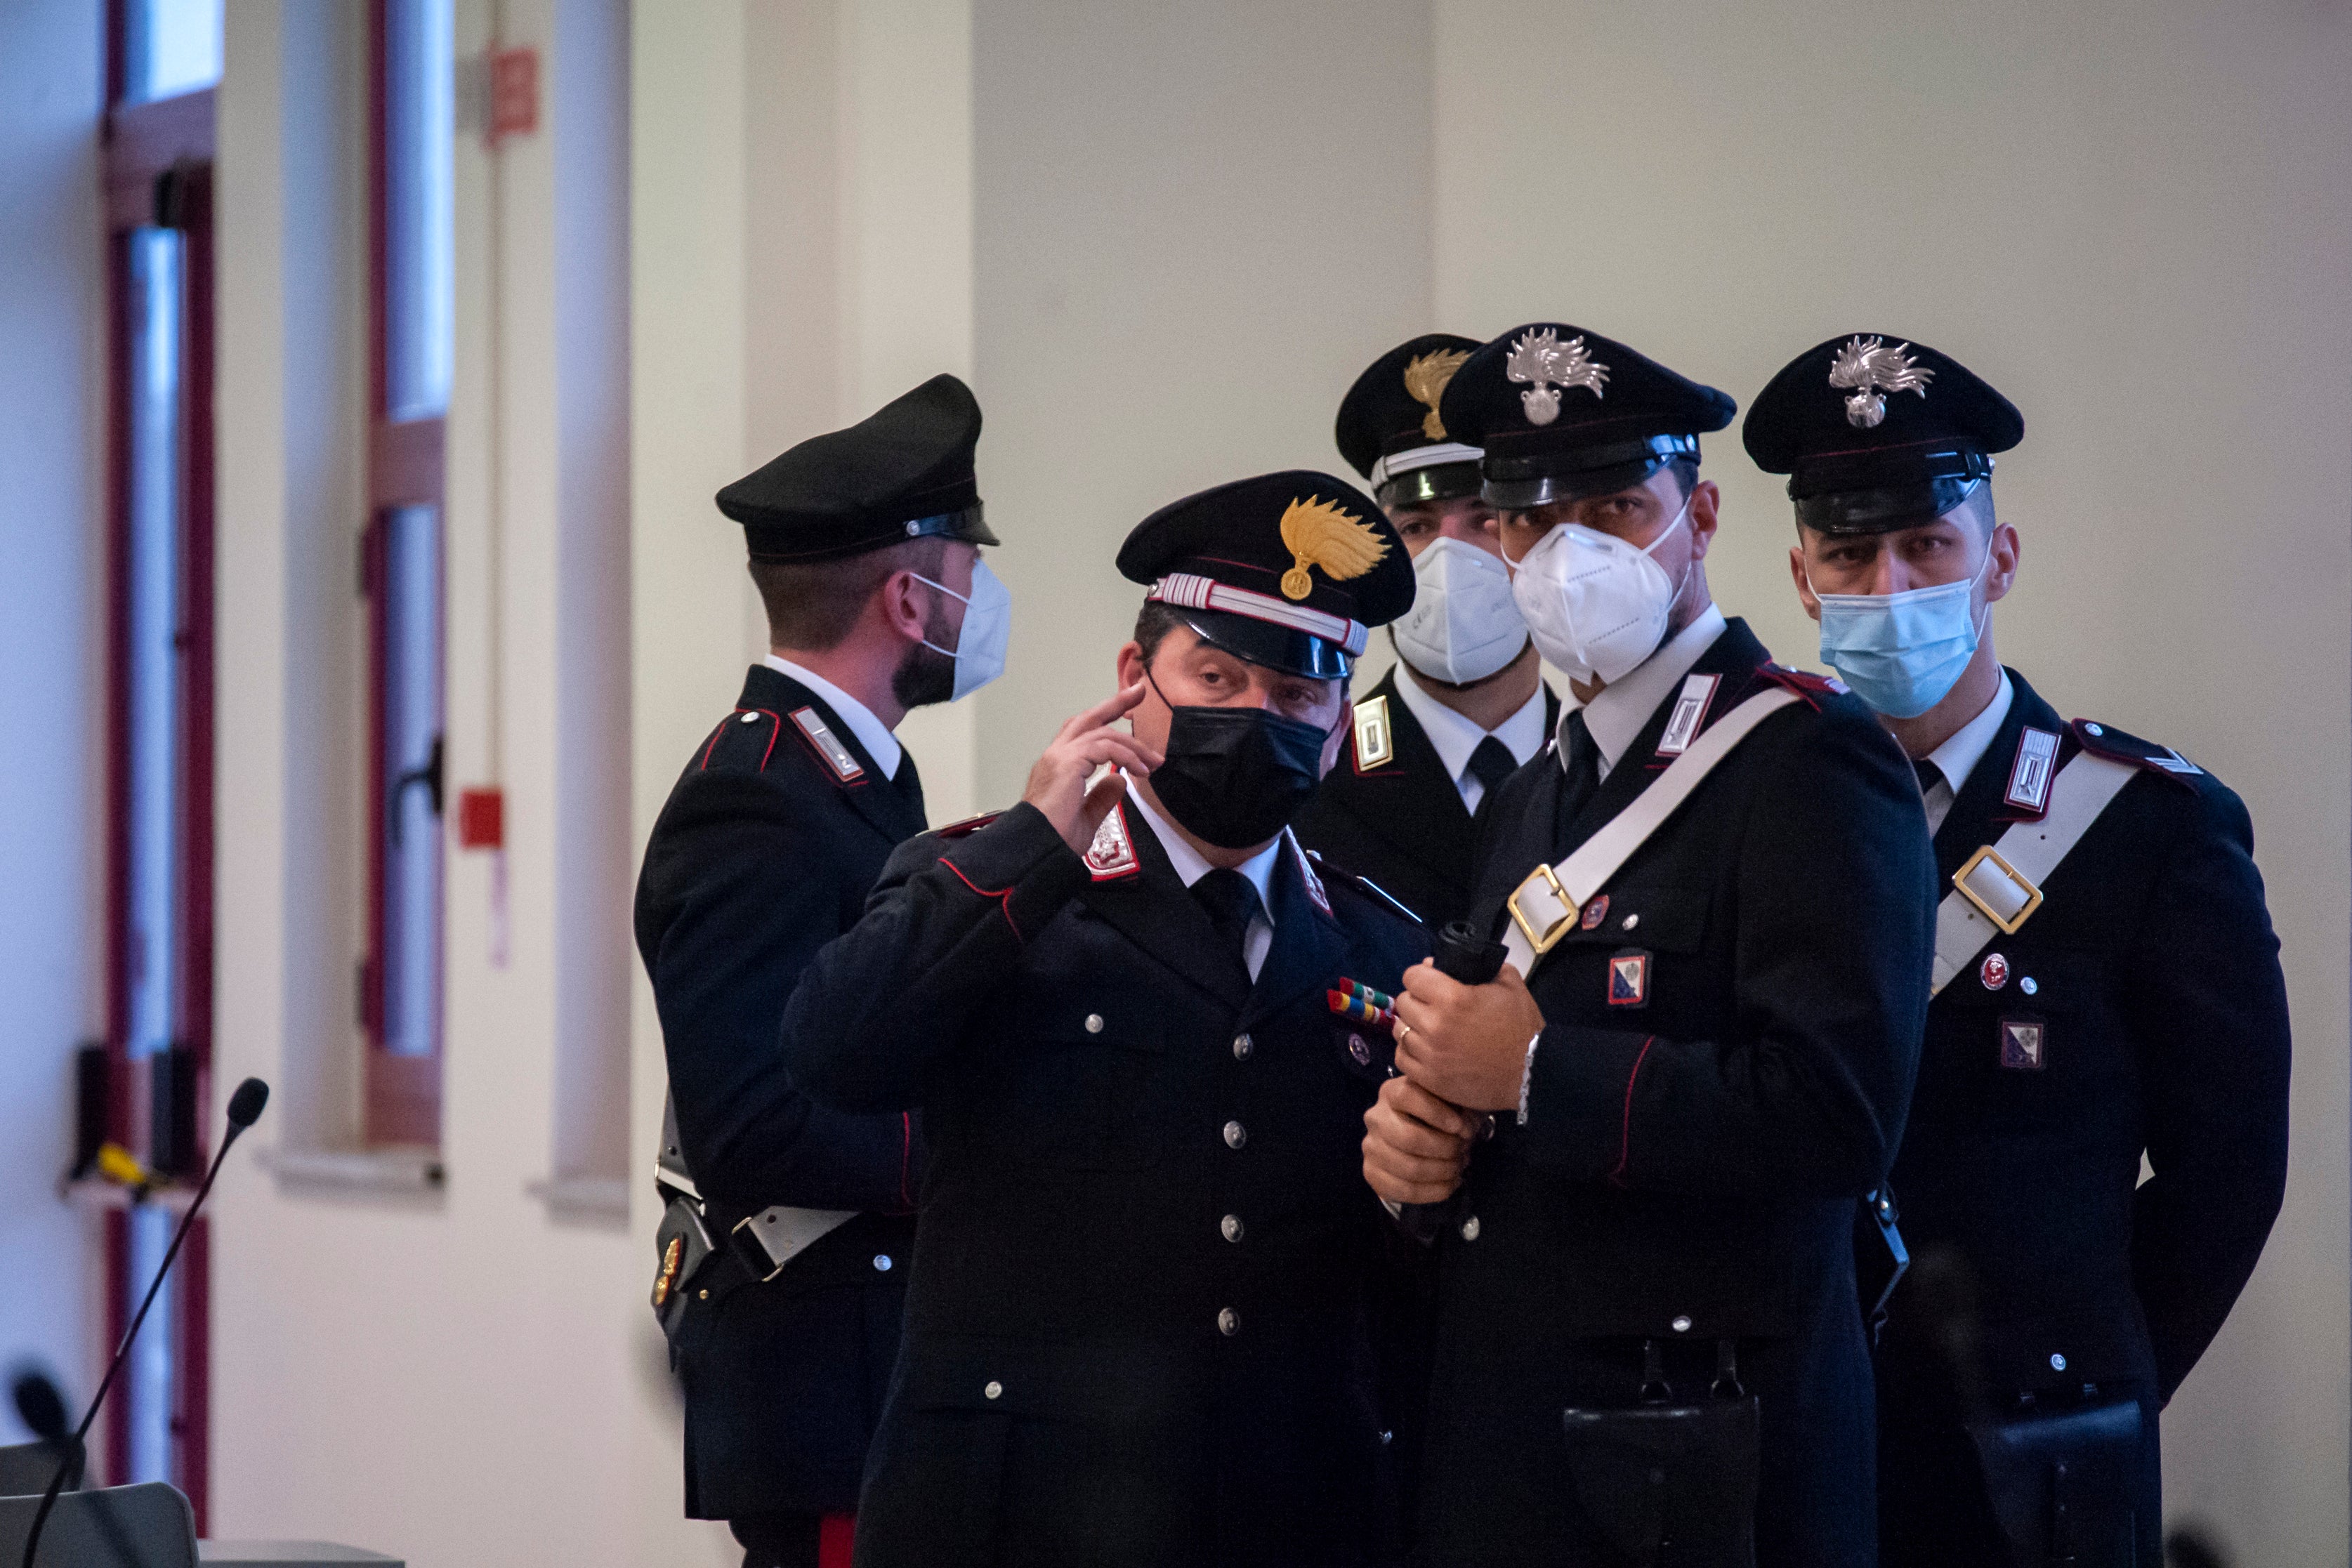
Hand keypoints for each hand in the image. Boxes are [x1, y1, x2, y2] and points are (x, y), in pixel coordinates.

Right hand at [1022, 683, 1163, 854]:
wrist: (1037, 848)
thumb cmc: (1054, 838)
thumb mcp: (1086, 817)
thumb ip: (1101, 797)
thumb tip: (1119, 781)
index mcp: (1059, 766)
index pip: (1083, 732)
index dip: (1105, 718)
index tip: (1129, 710)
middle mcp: (1057, 755)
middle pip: (1089, 718)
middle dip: (1116, 702)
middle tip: (1139, 691)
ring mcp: (1060, 757)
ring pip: (1102, 733)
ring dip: (1133, 745)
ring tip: (1154, 762)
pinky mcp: (1068, 763)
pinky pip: (1105, 747)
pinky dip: (1126, 756)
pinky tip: (1140, 769)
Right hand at [1363, 1075, 1477, 1205]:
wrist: (1417, 1136)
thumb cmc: (1440, 1114)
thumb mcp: (1452, 1101)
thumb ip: (1460, 1107)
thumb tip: (1466, 1129)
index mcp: (1391, 1092)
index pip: (1407, 1096)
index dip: (1436, 1113)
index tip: (1463, 1128)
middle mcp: (1375, 1117)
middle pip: (1409, 1138)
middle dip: (1445, 1149)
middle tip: (1464, 1152)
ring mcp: (1370, 1147)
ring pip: (1409, 1168)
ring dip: (1443, 1172)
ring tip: (1459, 1168)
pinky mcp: (1371, 1173)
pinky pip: (1404, 1191)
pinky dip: (1434, 1192)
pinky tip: (1450, 1184)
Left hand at [1392, 959, 1546, 1112]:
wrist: (1531, 1073)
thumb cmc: (1522, 1027)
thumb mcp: (1510, 984)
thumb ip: (1481, 966)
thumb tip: (1450, 964)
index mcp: (1452, 998)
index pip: (1412, 976)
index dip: (1421, 975)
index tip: (1431, 981)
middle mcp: (1434, 1025)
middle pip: (1403, 1002)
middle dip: (1417, 1000)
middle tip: (1433, 1006)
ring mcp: (1429, 1054)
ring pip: (1399, 1030)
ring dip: (1412, 1026)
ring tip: (1429, 1029)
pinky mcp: (1429, 1078)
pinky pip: (1402, 1058)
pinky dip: (1410, 1052)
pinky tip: (1426, 1050)